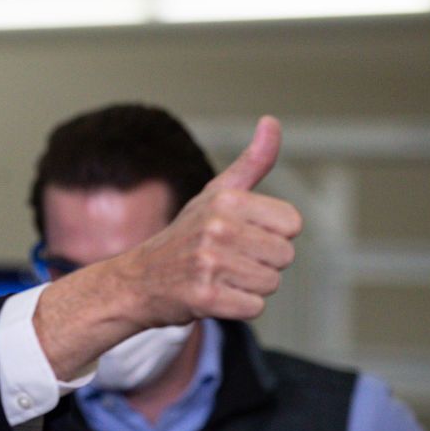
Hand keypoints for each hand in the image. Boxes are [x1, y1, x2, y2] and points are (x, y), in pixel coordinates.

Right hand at [33, 116, 300, 379]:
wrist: (137, 281)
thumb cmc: (184, 237)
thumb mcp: (215, 194)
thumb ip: (251, 163)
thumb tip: (272, 122)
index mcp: (226, 200)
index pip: (292, 224)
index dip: (271, 235)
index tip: (242, 237)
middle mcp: (218, 229)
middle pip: (284, 256)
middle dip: (261, 263)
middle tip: (227, 261)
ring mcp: (210, 264)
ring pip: (269, 284)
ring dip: (248, 287)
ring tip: (219, 277)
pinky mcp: (205, 297)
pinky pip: (253, 308)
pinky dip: (237, 307)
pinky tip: (213, 296)